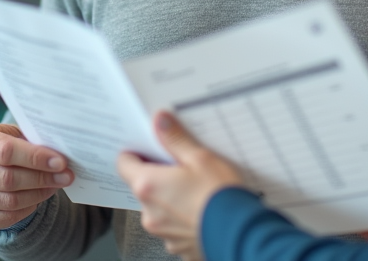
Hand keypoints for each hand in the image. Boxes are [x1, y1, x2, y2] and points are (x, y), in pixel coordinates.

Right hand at [0, 123, 74, 228]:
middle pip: (7, 178)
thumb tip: (60, 157)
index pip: (5, 150)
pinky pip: (6, 217)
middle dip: (42, 178)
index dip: (35, 158)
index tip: (60, 162)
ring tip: (55, 185)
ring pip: (9, 200)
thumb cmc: (6, 145)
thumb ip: (32, 141)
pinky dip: (27, 209)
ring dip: (38, 194)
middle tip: (66, 176)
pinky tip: (37, 198)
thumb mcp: (14, 134)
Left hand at [117, 111, 244, 260]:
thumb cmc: (220, 196)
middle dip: (159, 176)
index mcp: (148, 186)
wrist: (242, 235)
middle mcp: (149, 212)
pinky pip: (174, 226)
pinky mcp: (178, 246)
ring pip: (159, 208)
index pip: (124, 164)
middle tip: (181, 166)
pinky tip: (202, 209)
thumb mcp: (200, 158)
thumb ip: (175, 139)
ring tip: (197, 189)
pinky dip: (183, 218)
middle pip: (143, 186)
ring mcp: (162, 232)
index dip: (135, 154)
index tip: (149, 148)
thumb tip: (160, 121)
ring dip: (171, 198)